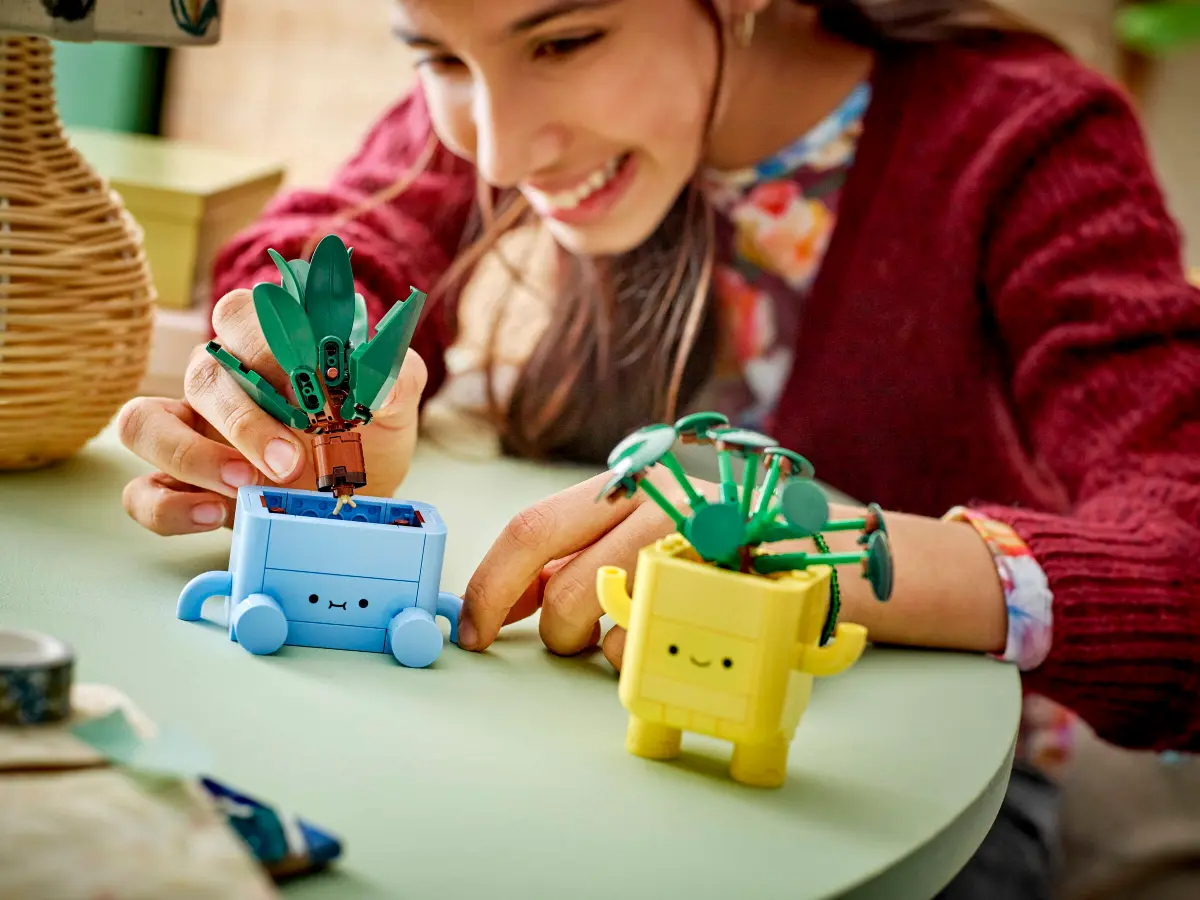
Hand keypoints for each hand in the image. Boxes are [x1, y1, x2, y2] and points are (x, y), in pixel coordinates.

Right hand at [117, 288, 426, 534]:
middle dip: (243, 417)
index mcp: (265, 342)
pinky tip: (216, 516)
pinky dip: (170, 506)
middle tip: (289, 460)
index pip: (241, 315)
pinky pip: (143, 491)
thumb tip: (385, 381)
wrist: (361, 493)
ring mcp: (188, 431)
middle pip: (201, 372)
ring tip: (246, 485)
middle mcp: (218, 379)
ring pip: (145, 424)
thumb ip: (397, 381)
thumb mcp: (392, 407)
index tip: (310, 386)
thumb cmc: (366, 435)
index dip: (267, 346)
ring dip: (191, 455)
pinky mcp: (177, 483)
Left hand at [457, 469, 718, 669]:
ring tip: (645, 622)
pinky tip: (681, 629)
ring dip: (610, 647)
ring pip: (608, 626)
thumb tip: (501, 599)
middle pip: (564, 588)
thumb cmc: (704, 544)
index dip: (489, 586)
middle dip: (556, 631)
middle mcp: (654, 503)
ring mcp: (694, 547)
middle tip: (575, 637)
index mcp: (621, 483)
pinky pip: (660, 647)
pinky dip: (653, 656)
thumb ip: (569, 554)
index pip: (530, 529)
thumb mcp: (632, 530)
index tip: (473, 631)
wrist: (807, 549)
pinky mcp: (725, 589)